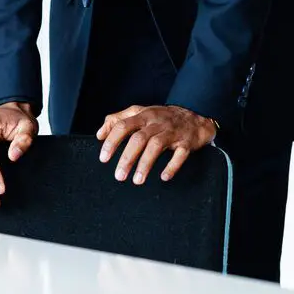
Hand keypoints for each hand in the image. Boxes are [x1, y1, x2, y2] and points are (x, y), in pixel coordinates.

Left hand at [96, 104, 216, 183]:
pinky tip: (164, 177)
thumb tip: (99, 134)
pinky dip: (172, 166)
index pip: (123, 126)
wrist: (195, 114)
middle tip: (119, 176)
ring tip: (137, 180)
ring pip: (156, 146)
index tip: (104, 158)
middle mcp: (156, 123)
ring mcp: (172, 132)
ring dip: (145, 164)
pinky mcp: (186, 142)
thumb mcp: (140, 113)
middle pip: (139, 138)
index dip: (112, 141)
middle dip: (127, 158)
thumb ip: (118, 120)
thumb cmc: (162, 117)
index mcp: (143, 116)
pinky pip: (180, 154)